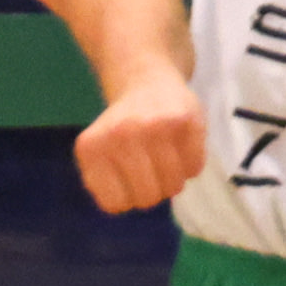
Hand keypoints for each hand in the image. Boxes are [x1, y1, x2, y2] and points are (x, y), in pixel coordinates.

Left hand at [74, 77, 205, 212]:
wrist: (145, 79)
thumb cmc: (122, 128)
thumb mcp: (98, 154)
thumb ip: (104, 185)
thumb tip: (122, 205)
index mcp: (91, 148)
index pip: (115, 205)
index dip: (126, 198)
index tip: (127, 179)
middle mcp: (120, 135)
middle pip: (147, 198)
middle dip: (153, 191)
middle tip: (150, 170)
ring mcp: (154, 127)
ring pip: (173, 186)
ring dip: (173, 179)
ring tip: (165, 157)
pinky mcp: (184, 120)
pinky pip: (194, 167)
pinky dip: (190, 164)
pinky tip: (180, 145)